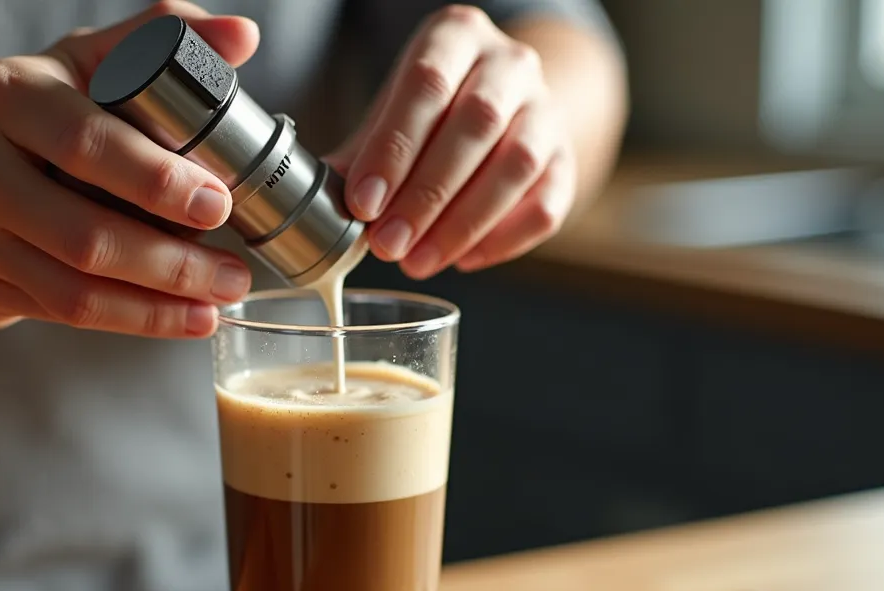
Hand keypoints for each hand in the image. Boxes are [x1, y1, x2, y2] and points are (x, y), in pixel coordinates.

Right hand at [0, 1, 258, 336]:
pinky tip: (178, 317)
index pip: (86, 144)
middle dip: (171, 262)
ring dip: (157, 303)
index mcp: (5, 94)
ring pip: (73, 288)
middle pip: (83, 233)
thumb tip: (243, 37)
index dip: (157, 181)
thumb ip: (160, 39)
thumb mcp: (83, 61)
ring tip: (217, 303)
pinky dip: (129, 319)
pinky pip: (62, 314)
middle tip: (233, 273)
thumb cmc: (29, 117)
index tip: (218, 203)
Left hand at [326, 4, 575, 278]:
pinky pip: (546, 204)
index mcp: (456, 36)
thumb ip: (359, 155)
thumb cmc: (431, 111)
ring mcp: (547, 110)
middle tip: (388, 245)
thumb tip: (317, 209)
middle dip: (426, 194)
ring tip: (417, 261)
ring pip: (516, 167)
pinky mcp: (567, 159)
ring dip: (463, 223)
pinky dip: (503, 240)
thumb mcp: (390, 113)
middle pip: (476, 125)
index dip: (394, 149)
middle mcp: (511, 64)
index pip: (426, 85)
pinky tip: (462, 260)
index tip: (364, 204)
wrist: (503, 103)